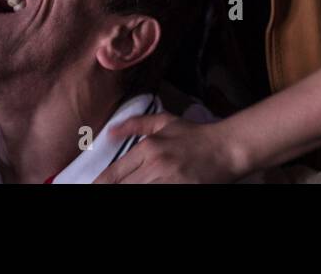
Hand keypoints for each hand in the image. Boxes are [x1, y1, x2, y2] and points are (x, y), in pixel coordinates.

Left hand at [92, 113, 246, 183]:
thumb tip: (110, 132)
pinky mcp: (182, 191)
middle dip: (112, 190)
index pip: (114, 173)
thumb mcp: (164, 122)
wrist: (227, 148)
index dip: (100, 184)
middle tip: (102, 191)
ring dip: (127, 193)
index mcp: (149, 148)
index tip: (92, 187)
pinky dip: (149, 195)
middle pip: (123, 187)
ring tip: (123, 190)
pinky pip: (157, 197)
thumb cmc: (195, 135)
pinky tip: (146, 190)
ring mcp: (169, 181)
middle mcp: (155, 166)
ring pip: (138, 193)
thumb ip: (135, 124)